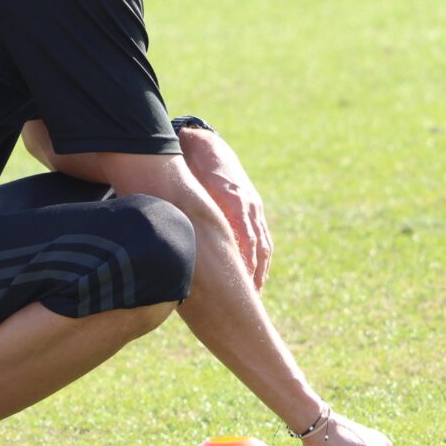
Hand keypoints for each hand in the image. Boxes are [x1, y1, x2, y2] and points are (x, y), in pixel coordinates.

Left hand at [177, 129, 271, 289]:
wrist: (206, 145)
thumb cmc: (192, 169)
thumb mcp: (188, 190)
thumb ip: (190, 215)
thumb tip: (182, 247)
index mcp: (234, 201)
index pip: (245, 240)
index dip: (245, 265)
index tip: (242, 287)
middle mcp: (248, 205)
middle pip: (258, 246)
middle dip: (255, 274)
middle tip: (249, 300)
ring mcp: (254, 206)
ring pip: (263, 244)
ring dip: (260, 270)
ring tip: (255, 294)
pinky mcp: (253, 207)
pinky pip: (262, 237)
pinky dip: (260, 258)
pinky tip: (255, 275)